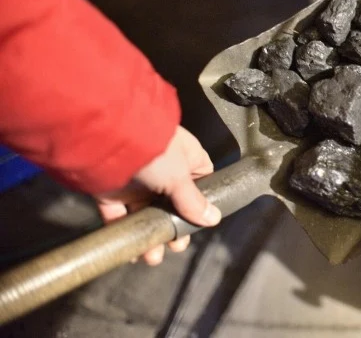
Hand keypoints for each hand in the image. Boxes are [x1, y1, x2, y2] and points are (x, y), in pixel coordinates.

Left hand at [93, 126, 221, 264]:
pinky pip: (120, 219)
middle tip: (176, 244)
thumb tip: (213, 218)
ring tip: (152, 256)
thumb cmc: (153, 151)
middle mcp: (162, 171)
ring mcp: (137, 183)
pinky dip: (126, 235)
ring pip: (147, 215)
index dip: (201, 204)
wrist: (107, 142)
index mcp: (185, 159)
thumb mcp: (179, 176)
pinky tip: (132, 251)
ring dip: (151, 237)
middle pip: (173, 205)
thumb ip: (194, 201)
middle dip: (174, 228)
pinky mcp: (112, 193)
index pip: (200, 182)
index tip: (200, 223)